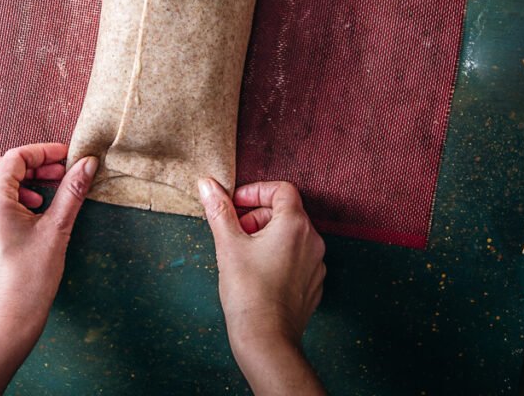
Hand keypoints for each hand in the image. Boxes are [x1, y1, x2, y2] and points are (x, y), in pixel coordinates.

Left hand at [0, 143, 97, 337]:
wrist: (9, 320)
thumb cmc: (32, 278)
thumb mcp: (57, 229)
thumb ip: (71, 190)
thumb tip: (86, 163)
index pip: (17, 157)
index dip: (43, 152)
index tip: (65, 158)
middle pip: (0, 168)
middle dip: (31, 167)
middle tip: (58, 177)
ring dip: (10, 186)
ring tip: (35, 201)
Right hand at [199, 178, 325, 394]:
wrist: (266, 341)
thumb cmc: (248, 292)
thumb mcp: (228, 244)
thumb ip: (219, 209)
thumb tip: (207, 183)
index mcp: (295, 225)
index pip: (281, 189)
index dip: (256, 191)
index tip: (236, 204)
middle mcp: (312, 241)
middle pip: (286, 212)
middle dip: (257, 215)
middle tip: (235, 231)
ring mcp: (316, 265)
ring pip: (291, 236)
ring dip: (267, 235)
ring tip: (243, 253)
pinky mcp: (313, 285)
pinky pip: (297, 258)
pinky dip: (278, 256)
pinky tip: (258, 273)